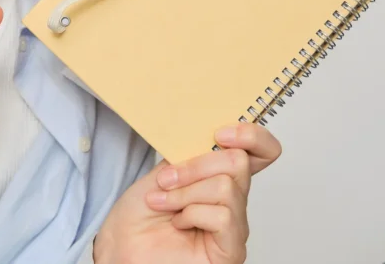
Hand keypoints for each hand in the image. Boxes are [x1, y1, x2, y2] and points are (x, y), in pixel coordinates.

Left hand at [95, 124, 281, 263]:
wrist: (123, 245)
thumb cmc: (140, 213)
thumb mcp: (163, 171)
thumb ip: (189, 154)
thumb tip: (208, 134)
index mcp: (220, 176)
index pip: (261, 152)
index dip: (251, 136)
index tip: (220, 134)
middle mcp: (233, 201)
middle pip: (239, 162)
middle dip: (196, 166)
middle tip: (166, 179)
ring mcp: (234, 226)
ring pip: (226, 188)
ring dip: (185, 192)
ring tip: (164, 204)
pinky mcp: (231, 249)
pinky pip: (223, 216)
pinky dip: (192, 214)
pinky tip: (178, 223)